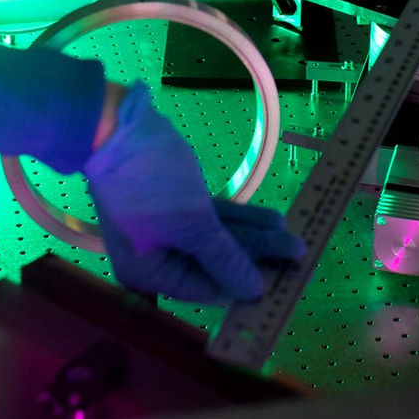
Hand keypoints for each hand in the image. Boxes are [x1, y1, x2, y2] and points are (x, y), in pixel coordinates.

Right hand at [83, 82, 305, 302]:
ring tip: (295, 240)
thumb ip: (225, 259)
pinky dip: (242, 218)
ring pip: (220, 239)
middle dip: (259, 259)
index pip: (208, 290)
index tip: (284, 286)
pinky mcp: (179, 203)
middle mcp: (159, 257)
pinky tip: (274, 220)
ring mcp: (169, 228)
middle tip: (300, 259)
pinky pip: (216, 218)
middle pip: (217, 265)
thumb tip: (254, 292)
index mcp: (151, 273)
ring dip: (257, 237)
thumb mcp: (192, 225)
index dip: (246, 287)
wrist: (118, 126)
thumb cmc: (150, 183)